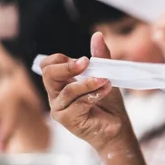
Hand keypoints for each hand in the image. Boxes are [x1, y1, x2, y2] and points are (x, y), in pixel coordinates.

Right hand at [41, 32, 131, 154]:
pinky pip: (78, 103)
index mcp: (60, 84)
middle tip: (86, 62)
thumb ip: (100, 58)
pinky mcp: (67, 120)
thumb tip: (97, 35)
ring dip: (88, 83)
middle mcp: (55, 96)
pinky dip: (94, 94)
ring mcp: (59, 109)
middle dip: (68, 66)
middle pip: (48, 74)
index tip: (83, 60)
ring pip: (67, 90)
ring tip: (105, 80)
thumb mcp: (105, 76)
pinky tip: (105, 90)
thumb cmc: (108, 105)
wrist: (117, 129)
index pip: (47, 65)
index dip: (60, 59)